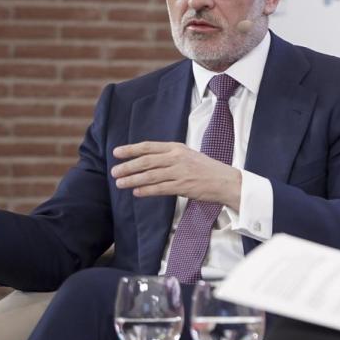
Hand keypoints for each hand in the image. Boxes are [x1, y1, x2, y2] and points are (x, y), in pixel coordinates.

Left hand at [112, 141, 241, 208]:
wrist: (225, 181)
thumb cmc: (206, 169)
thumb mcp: (188, 155)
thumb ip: (169, 156)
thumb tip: (147, 160)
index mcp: (177, 148)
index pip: (149, 147)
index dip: (131, 149)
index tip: (116, 153)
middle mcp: (177, 158)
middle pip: (146, 161)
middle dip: (128, 166)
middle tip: (114, 172)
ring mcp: (180, 172)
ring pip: (150, 175)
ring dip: (133, 179)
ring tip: (120, 183)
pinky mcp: (183, 186)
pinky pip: (160, 188)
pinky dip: (146, 190)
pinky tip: (136, 192)